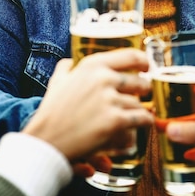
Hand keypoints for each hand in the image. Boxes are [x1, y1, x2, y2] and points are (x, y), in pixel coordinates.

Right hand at [23, 48, 152, 164]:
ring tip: (134, 116)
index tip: (147, 66)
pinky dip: (144, 123)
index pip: (129, 56)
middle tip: (141, 96)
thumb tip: (71, 61)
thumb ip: (66, 68)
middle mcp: (103, 78)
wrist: (47, 139)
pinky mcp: (116, 121)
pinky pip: (142, 119)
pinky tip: (142, 124)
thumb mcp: (57, 82)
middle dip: (144, 90)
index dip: (143, 61)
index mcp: (92, 65)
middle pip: (140, 82)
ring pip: (140, 104)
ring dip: (139, 111)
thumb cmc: (51, 112)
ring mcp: (110, 100)